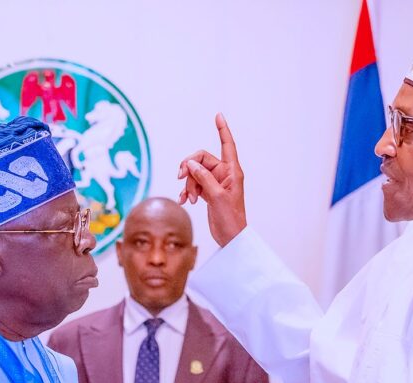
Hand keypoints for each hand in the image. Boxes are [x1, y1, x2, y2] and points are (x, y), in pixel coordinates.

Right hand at [177, 113, 246, 246]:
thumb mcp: (216, 197)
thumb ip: (204, 178)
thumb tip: (191, 163)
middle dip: (189, 168)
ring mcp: (216, 183)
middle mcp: (224, 174)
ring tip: (190, 199)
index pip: (227, 145)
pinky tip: (184, 201)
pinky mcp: (209, 192)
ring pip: (195, 173)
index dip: (222, 130)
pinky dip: (188, 191)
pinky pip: (194, 185)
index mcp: (232, 171)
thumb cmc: (230, 219)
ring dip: (189, 184)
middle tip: (181, 178)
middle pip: (201, 159)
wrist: (231, 237)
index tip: (218, 115)